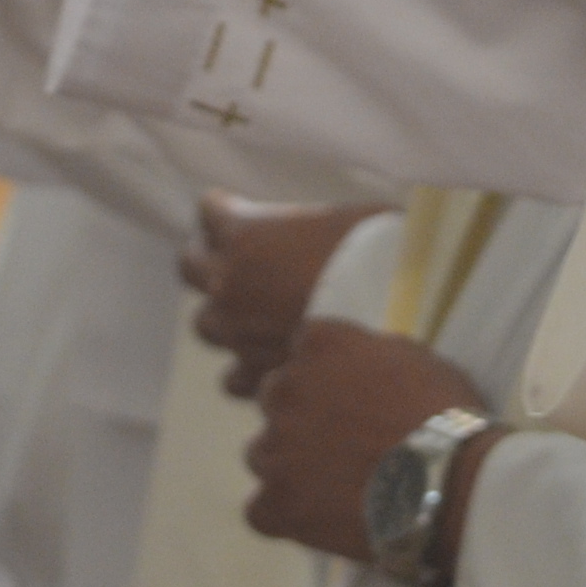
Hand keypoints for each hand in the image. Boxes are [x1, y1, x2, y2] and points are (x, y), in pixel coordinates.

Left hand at [181, 193, 391, 396]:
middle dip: (210, 259)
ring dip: (226, 315)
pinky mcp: (253, 376)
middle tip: (236, 260)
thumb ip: (302, 224)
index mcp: (242, 234)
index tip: (236, 212)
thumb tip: (310, 227)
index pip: (209, 211)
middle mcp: (227, 283)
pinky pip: (233, 375)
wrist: (396, 320)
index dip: (226, 210)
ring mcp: (236, 333)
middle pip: (190, 265)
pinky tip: (272, 359)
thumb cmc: (377, 256)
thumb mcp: (338, 219)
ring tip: (254, 313)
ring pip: (205, 323)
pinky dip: (248, 366)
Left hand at [242, 319, 489, 568]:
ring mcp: (275, 447)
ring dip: (289, 466)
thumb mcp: (412, 358)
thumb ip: (365, 353)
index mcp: (317, 343)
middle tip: (344, 445)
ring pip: (262, 454)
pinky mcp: (275, 503)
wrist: (446, 484)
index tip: (354, 400)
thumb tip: (352, 364)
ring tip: (336, 487)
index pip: (302, 352)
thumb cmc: (442, 417)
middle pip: (276, 399)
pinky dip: (285, 516)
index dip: (328, 379)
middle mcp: (285, 387)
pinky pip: (261, 510)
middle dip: (302, 418)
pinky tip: (321, 520)